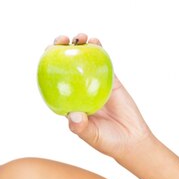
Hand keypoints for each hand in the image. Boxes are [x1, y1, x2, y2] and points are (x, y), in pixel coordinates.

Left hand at [53, 33, 153, 159]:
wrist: (132, 140)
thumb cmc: (108, 141)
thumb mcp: (93, 136)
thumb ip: (82, 128)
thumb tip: (74, 115)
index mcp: (69, 102)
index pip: (54, 80)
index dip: (48, 65)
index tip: (46, 53)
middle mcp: (79, 90)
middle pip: (67, 65)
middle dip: (61, 50)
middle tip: (61, 40)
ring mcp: (94, 83)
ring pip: (85, 60)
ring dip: (80, 45)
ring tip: (80, 37)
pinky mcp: (112, 80)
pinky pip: (104, 62)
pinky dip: (99, 50)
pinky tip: (96, 41)